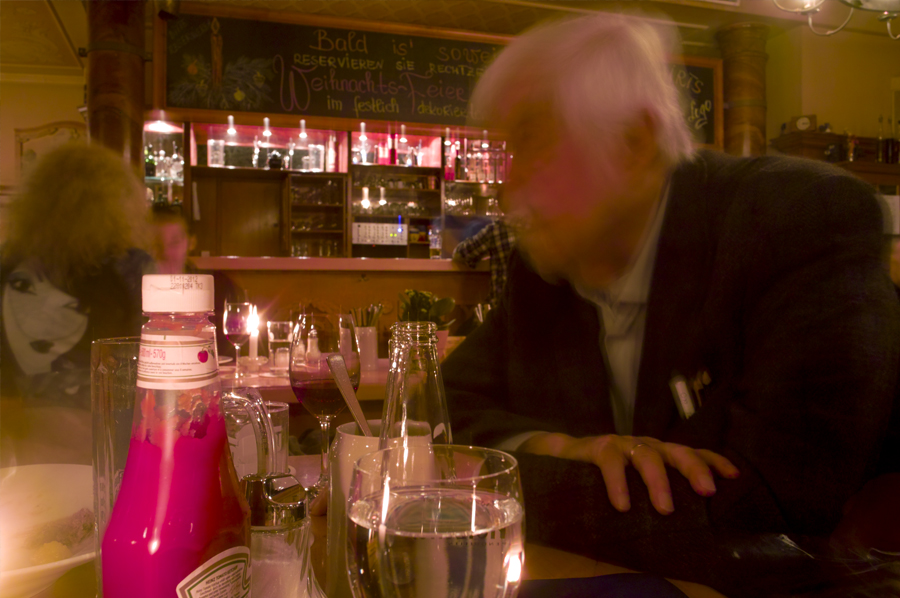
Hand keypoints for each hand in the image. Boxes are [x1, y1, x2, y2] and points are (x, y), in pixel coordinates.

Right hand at [519, 432, 738, 514]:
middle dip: (694, 469)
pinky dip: (618, 484)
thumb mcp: (633, 485)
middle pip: (676, 451)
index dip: (713, 461)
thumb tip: (687, 526)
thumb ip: (653, 496)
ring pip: (647, 456)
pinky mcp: (598, 448)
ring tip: (665, 509)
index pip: (691, 452)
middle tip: (707, 492)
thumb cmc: (603, 477)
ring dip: (658, 482)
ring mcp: (622, 444)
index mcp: (658, 453)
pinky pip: (611, 463)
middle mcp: (644, 445)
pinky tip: (622, 505)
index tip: (734, 476)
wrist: (560, 458)